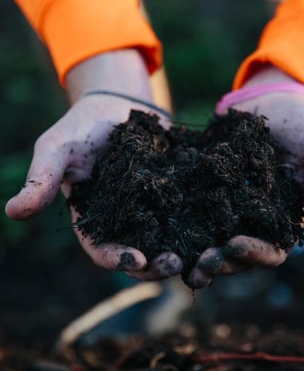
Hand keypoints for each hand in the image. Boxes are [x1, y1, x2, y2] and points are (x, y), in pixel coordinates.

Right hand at [5, 50, 182, 280]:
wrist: (118, 106)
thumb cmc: (82, 126)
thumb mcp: (58, 148)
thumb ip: (43, 178)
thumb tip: (13, 211)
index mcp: (94, 218)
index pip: (102, 249)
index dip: (116, 259)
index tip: (137, 260)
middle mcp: (124, 220)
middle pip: (140, 252)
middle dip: (155, 265)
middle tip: (175, 264)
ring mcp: (151, 209)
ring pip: (166, 239)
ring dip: (182, 251)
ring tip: (199, 255)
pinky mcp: (174, 194)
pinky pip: (188, 213)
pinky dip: (200, 224)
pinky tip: (216, 228)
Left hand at [187, 66, 303, 287]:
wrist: (270, 102)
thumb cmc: (301, 126)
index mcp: (282, 221)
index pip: (271, 251)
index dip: (254, 254)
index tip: (234, 245)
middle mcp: (253, 222)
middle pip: (235, 255)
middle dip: (218, 262)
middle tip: (198, 265)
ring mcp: (227, 209)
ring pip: (210, 241)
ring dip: (194, 255)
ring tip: (175, 260)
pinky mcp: (205, 193)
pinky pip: (190, 213)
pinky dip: (177, 224)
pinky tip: (158, 229)